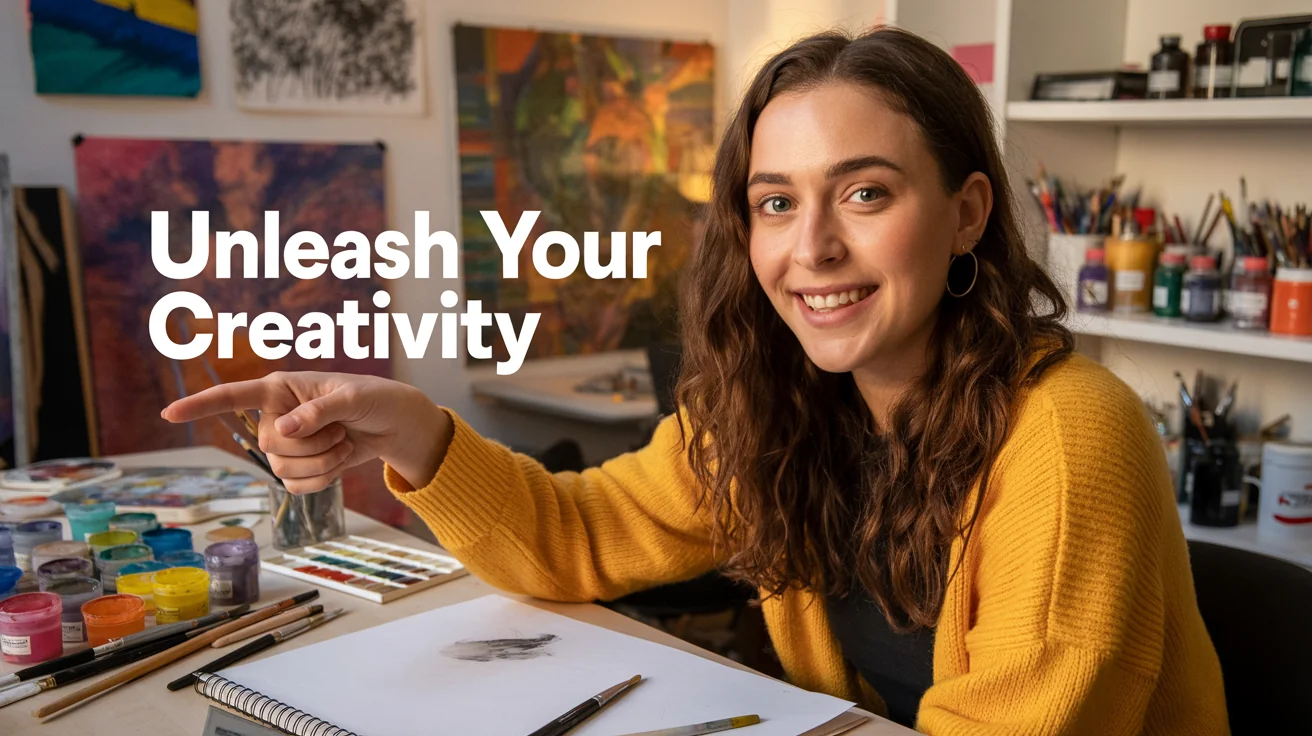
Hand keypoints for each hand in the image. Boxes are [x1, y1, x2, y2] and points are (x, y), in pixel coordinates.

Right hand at [161, 372, 452, 492]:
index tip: (169, 413)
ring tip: (342, 439)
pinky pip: (295, 487)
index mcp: (281, 388)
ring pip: (282, 469)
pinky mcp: (299, 467)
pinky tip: (339, 461)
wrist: (396, 425)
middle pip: (269, 444)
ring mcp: (285, 444)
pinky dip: (322, 480)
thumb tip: (283, 428)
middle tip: (340, 427)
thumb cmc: (376, 398)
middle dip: (312, 443)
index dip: (201, 404)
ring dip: (322, 461)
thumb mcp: (354, 397)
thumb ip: (319, 410)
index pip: (235, 395)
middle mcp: (275, 415)